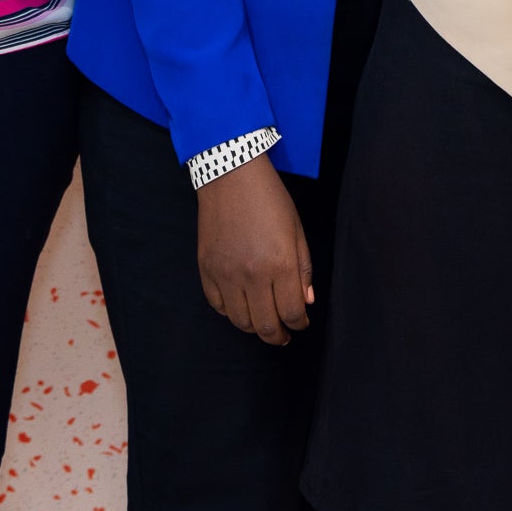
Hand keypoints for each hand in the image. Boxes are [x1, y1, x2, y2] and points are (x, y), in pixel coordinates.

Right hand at [195, 155, 311, 343]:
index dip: (299, 324)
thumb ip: (303, 268)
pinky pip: (218, 305)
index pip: (291, 312)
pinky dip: (231, 311)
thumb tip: (305, 302)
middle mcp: (251, 274)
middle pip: (265, 325)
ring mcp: (225, 273)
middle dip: (278, 336)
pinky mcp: (207, 269)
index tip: (301, 323)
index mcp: (280, 263)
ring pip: (240, 321)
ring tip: (263, 321)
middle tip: (283, 336)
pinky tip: (241, 304)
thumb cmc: (269, 198)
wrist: (231, 174)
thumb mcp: (296, 229)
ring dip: (255, 327)